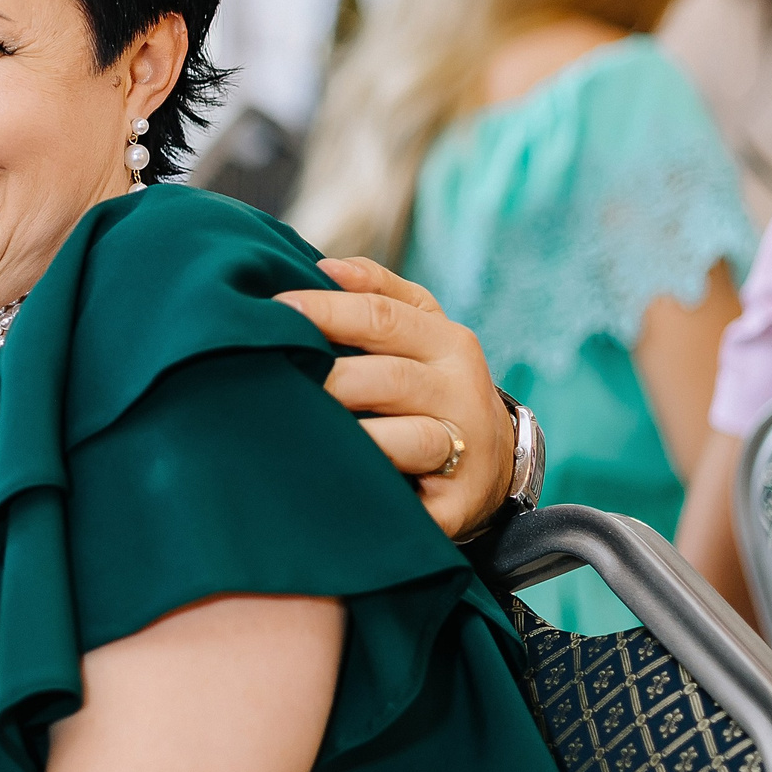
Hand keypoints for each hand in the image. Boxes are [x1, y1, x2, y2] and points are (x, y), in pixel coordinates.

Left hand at [276, 258, 513, 541]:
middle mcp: (461, 393)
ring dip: (356, 437)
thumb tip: (326, 266)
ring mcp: (465, 451)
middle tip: (277, 375)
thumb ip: (379, 290)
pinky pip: (412, 503)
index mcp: (448, 343)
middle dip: (330, 379)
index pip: (382, 317)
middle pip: (389, 378)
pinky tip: (334, 488)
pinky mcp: (457, 505)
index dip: (326, 311)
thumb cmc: (433, 383)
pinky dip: (376, 496)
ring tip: (305, 433)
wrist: (494, 462)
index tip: (276, 310)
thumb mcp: (423, 328)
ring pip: (408, 439)